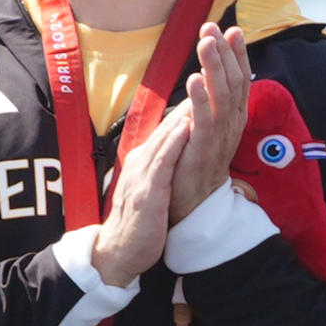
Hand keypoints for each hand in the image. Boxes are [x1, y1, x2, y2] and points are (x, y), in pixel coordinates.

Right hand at [87, 96, 196, 287]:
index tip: (207, 83)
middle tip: (207, 73)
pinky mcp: (148, 191)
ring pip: (166, 137)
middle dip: (189, 99)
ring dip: (184, 112)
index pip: (168, 128)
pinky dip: (176, 142)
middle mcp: (141, 163)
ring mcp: (143, 176)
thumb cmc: (137, 223)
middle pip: (167, 126)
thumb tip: (171, 150)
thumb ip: (157, 167)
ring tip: (202, 89)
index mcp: (143, 162)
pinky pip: (164, 162)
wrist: (117, 253)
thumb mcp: (148, 188)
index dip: (188, 105)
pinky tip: (188, 125)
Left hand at [169, 25, 252, 217]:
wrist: (190, 201)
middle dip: (224, 52)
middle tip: (213, 26)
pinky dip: (199, 98)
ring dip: (213, 66)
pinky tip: (193, 79)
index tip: (230, 28)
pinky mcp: (204, 148)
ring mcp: (220, 136)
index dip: (236, 54)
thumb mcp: (202, 126)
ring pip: (221, 95)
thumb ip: (206, 104)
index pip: (239, 78)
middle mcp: (232, 122)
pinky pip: (204, 120)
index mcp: (233, 116)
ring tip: (205, 42)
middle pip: (233, 81)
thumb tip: (205, 76)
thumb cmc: (193, 160)